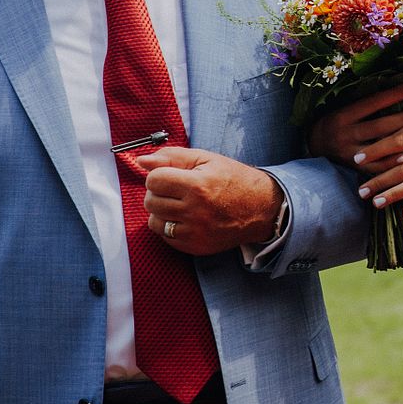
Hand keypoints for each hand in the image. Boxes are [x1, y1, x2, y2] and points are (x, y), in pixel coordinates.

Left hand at [137, 146, 284, 253]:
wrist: (261, 208)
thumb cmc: (233, 179)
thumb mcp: (206, 159)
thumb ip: (172, 157)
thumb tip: (141, 160)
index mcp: (197, 185)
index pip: (154, 180)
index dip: (159, 175)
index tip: (171, 175)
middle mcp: (195, 211)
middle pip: (150, 201)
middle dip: (159, 192)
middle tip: (176, 189)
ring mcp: (195, 232)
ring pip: (154, 221)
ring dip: (162, 210)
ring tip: (179, 204)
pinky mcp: (195, 246)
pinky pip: (166, 237)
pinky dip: (170, 226)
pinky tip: (185, 218)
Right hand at [307, 81, 402, 164]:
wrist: (313, 146)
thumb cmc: (333, 122)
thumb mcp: (342, 109)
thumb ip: (363, 104)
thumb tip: (393, 92)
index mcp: (343, 115)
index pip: (373, 102)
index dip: (394, 94)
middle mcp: (346, 134)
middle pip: (378, 126)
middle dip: (402, 118)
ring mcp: (350, 153)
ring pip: (379, 146)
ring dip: (400, 138)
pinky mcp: (353, 168)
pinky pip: (375, 167)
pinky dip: (391, 162)